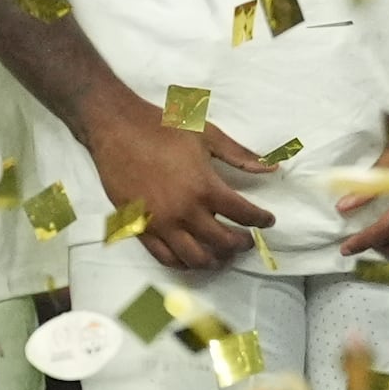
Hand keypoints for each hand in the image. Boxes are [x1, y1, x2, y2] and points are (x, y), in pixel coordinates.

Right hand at [79, 97, 277, 270]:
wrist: (116, 128)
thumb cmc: (162, 127)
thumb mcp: (206, 134)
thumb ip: (240, 155)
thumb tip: (272, 167)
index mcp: (204, 187)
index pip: (244, 214)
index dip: (261, 219)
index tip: (268, 220)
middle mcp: (185, 211)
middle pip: (223, 242)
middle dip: (241, 243)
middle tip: (246, 239)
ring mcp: (161, 223)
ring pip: (195, 258)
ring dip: (215, 260)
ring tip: (221, 254)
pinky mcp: (140, 227)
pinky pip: (165, 257)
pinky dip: (183, 262)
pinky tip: (191, 257)